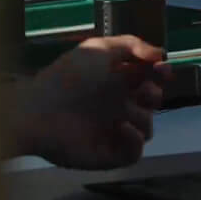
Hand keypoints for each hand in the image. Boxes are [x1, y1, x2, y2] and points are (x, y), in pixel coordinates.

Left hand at [13, 35, 168, 169]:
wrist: (38, 112)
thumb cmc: (68, 77)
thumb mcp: (98, 48)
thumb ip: (131, 45)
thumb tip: (160, 54)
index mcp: (113, 81)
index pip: (147, 78)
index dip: (159, 73)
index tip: (163, 70)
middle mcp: (115, 105)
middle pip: (151, 103)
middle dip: (153, 96)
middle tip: (143, 93)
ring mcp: (112, 131)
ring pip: (146, 127)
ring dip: (141, 118)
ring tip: (123, 112)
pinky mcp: (108, 154)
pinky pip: (134, 152)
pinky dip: (133, 140)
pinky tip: (120, 128)